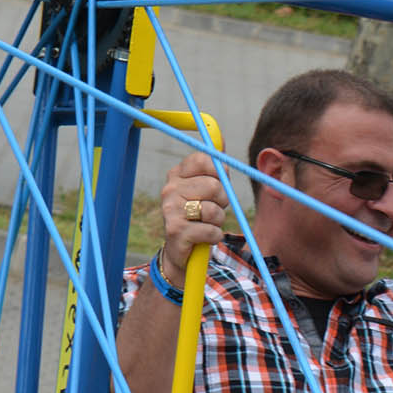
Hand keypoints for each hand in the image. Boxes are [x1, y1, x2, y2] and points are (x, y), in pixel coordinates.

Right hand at [155, 152, 227, 286]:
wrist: (181, 251)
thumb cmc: (199, 216)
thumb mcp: (208, 189)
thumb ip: (215, 167)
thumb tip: (220, 141)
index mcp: (177, 175)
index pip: (202, 160)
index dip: (219, 172)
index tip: (219, 183)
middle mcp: (170, 189)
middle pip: (213, 186)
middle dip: (222, 201)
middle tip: (214, 209)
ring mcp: (170, 210)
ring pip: (212, 210)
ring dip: (218, 221)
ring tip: (208, 224)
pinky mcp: (175, 230)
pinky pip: (210, 231)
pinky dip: (215, 236)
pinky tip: (206, 237)